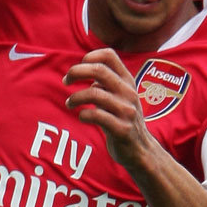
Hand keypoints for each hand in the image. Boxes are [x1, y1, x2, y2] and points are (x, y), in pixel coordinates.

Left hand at [63, 48, 152, 169]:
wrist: (141, 150)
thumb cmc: (123, 120)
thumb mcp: (120, 96)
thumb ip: (106, 83)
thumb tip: (83, 69)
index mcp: (127, 81)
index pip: (109, 55)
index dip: (89, 57)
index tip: (78, 68)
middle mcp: (129, 92)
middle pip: (99, 70)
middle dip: (76, 72)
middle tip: (66, 81)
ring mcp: (127, 111)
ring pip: (94, 93)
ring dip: (75, 97)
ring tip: (70, 103)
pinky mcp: (122, 129)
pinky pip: (97, 116)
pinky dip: (83, 114)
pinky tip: (82, 117)